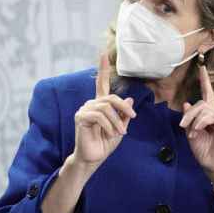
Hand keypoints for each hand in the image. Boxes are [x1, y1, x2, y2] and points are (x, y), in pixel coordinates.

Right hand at [70, 54, 136, 171]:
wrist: (93, 158)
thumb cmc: (105, 143)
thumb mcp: (121, 128)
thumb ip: (124, 114)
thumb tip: (130, 99)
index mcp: (100, 105)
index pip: (101, 83)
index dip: (102, 69)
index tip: (104, 54)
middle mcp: (91, 104)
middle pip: (111, 97)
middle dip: (124, 107)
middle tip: (133, 117)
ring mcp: (84, 110)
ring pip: (106, 107)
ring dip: (117, 121)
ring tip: (120, 132)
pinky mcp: (80, 118)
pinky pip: (99, 115)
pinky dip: (109, 125)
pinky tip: (111, 133)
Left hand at [180, 65, 213, 189]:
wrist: (212, 166)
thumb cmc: (203, 150)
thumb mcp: (191, 132)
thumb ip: (189, 118)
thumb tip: (186, 102)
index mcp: (209, 115)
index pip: (207, 94)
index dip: (204, 81)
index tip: (202, 67)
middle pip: (201, 103)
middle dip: (189, 113)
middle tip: (182, 126)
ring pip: (204, 109)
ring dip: (193, 120)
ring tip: (190, 133)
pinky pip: (210, 117)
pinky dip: (200, 123)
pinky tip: (197, 131)